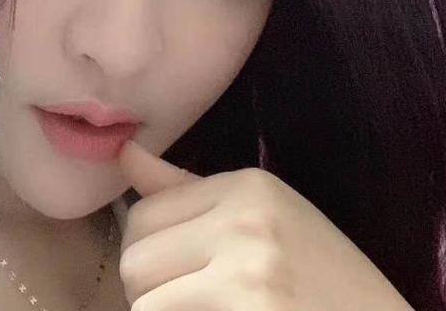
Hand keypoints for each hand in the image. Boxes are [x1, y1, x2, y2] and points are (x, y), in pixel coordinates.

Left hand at [116, 139, 414, 310]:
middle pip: (135, 261)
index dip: (150, 253)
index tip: (180, 272)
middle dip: (151, 291)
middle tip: (193, 301)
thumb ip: (185, 189)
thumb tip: (124, 150)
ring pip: (145, 304)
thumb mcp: (262, 218)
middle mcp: (246, 220)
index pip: (143, 215)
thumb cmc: (321, 278)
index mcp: (248, 186)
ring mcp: (248, 272)